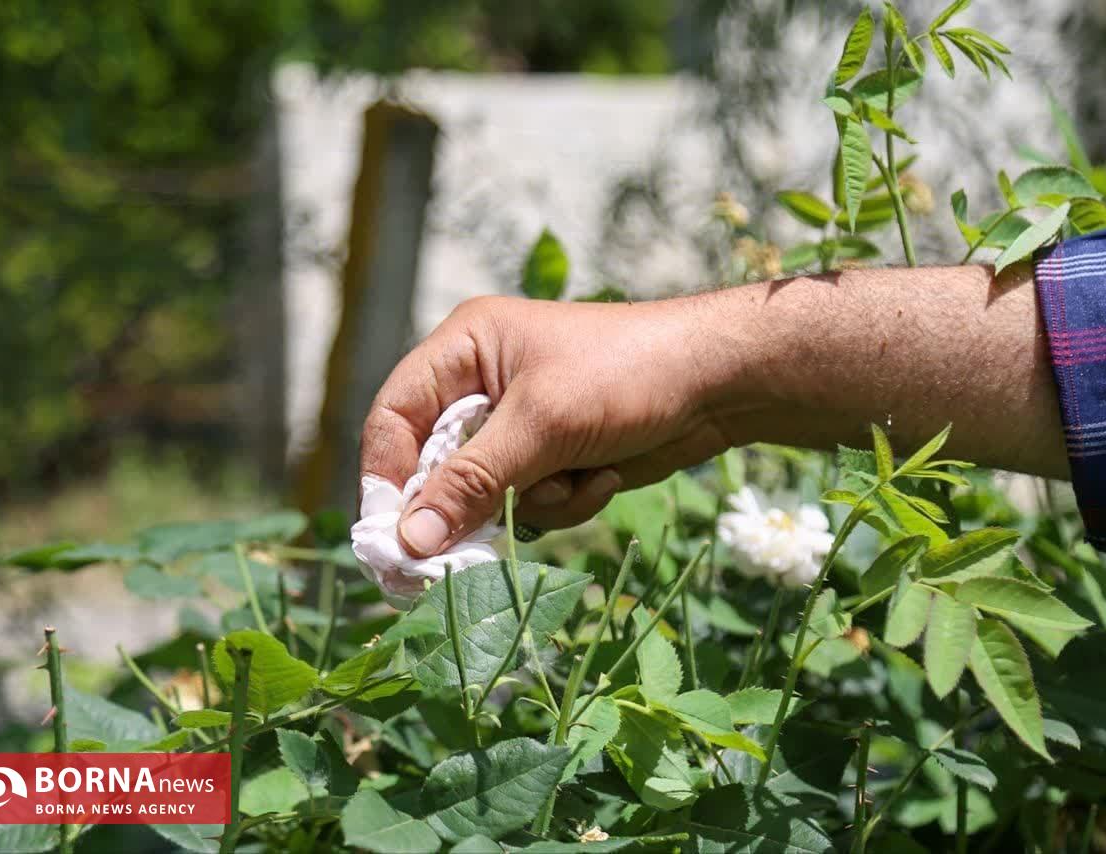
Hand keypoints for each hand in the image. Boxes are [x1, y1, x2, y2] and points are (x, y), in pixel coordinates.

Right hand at [359, 295, 729, 557]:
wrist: (720, 383)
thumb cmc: (627, 375)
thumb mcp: (542, 424)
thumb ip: (472, 482)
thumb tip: (409, 542)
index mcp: (466, 349)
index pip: (394, 417)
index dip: (385, 478)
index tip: (388, 538)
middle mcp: (483, 386)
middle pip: (436, 467)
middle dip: (469, 502)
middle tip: (467, 550)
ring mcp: (521, 427)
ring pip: (487, 496)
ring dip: (534, 500)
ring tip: (579, 474)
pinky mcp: (555, 459)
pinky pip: (532, 504)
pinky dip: (568, 500)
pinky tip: (607, 474)